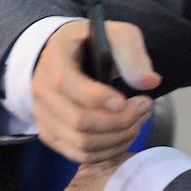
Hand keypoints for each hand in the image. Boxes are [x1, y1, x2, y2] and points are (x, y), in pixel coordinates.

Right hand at [31, 18, 160, 165]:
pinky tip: (124, 135)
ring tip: (139, 120)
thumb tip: (149, 82)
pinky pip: (79, 155)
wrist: (70, 57)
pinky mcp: (50, 134)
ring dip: (118, 138)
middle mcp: (41, 89)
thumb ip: (131, 53)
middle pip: (78, 121)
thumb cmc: (94, 44)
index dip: (98, 97)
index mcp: (55, 57)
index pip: (67, 83)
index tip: (127, 99)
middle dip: (119, 121)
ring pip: (81, 143)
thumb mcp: (116, 35)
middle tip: (145, 107)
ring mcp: (42, 115)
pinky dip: (106, 151)